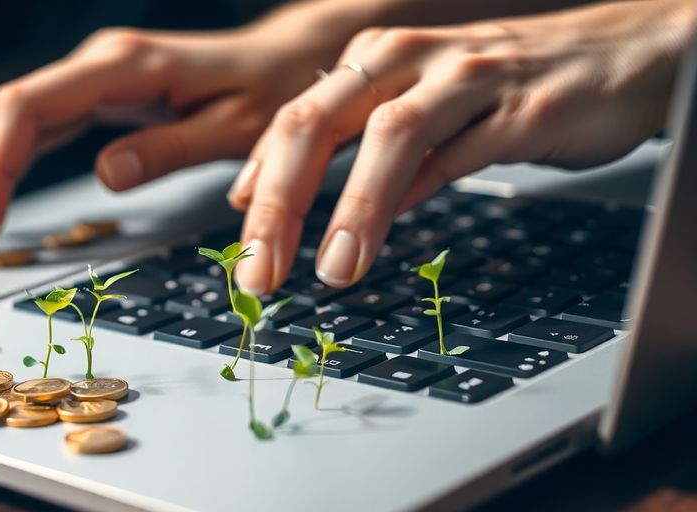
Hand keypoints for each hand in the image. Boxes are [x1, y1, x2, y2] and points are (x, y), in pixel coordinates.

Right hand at [0, 3, 377, 251]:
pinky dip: (11, 149)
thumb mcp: (234, 128)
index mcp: (125, 65)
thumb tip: (105, 175)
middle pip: (13, 108)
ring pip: (20, 110)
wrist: (290, 57)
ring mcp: (100, 72)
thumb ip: (170, 149)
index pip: (30, 109)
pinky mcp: (105, 88)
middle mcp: (102, 59)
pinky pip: (43, 116)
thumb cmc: (273, 92)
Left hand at [230, 0, 696, 293]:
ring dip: (352, 208)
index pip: (292, 122)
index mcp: (373, 62)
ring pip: (389, 136)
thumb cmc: (504, 87)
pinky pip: (460, 152)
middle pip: (317, 123)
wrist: (616, 53)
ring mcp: (465, 80)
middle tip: (259, 273)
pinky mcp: (521, 109)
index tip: (240, 244)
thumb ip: (358, 150)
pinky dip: (421, 195)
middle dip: (279, 204)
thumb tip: (289, 200)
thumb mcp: (417, 110)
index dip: (258, 186)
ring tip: (331, 271)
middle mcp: (408, 60)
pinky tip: (394, 237)